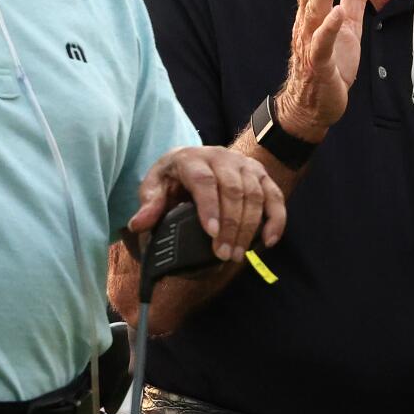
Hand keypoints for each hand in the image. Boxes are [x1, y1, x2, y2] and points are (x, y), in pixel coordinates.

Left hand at [128, 146, 287, 264]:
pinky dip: (276, 219)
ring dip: (249, 228)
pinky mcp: (261, 175)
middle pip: (233, 190)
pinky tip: (269, 242)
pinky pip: (274, 196)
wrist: (197, 159)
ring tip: (237, 255)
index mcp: (191, 158)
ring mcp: (244, 165)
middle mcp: (221, 157)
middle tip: (224, 255)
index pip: (203, 180)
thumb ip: (149, 204)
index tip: (211, 233)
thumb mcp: (155, 187)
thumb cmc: (173, 178)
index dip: (209, 206)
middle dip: (231, 225)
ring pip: (255, 195)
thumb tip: (138, 224)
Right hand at [279, 0, 370, 138]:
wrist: (314, 107)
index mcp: (314, 18)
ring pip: (314, 14)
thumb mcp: (348, 28)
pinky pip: (321, 44)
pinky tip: (338, 13)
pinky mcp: (318, 66)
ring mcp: (310, 47)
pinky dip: (329, 28)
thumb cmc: (330, 66)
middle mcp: (307, 29)